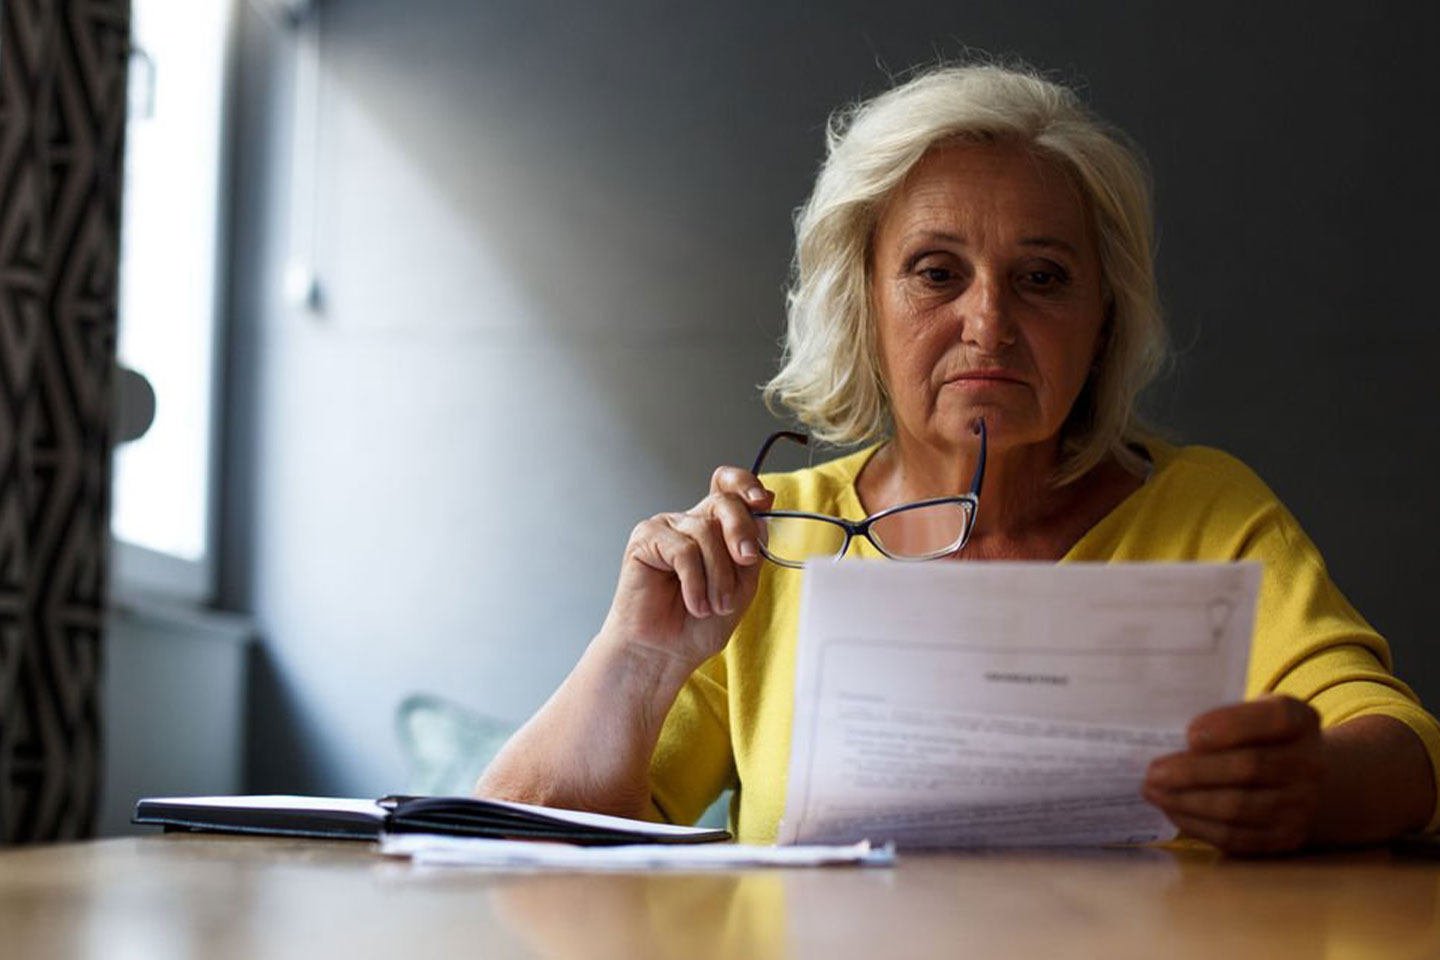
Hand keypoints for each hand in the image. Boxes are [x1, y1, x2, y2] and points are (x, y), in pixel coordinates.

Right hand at [598, 465, 774, 669]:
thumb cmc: (697, 625)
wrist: (664, 653)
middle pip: (723, 502)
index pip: (728, 487)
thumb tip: (762, 514)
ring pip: (706, 531)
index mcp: (714, 529)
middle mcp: (690, 523)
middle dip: (740, 530)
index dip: (745, 484)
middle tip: (746, 560)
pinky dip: (695, 582)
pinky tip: (693, 604)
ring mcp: (666, 528)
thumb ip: (751, 550)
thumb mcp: (741, 586)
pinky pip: (683, 549)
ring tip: (713, 605)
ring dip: (718, 576)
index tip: (762, 500)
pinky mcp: (645, 539)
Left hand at [1143, 695, 1324, 855]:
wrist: (1296, 777)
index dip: (1230, 726)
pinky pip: (1237, 836)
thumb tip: (1163, 736)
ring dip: (1188, 801)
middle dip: (1194, 771)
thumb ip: (1217, 719)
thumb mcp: (1247, 713)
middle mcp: (1310, 763)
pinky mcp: (1287, 837)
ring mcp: (1302, 804)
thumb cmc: (1255, 736)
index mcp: (1300, 720)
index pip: (1273, 719)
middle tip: (1153, 772)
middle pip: (1249, 767)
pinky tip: (1172, 811)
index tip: (1189, 734)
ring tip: (1154, 791)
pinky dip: (1199, 825)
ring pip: (1239, 807)